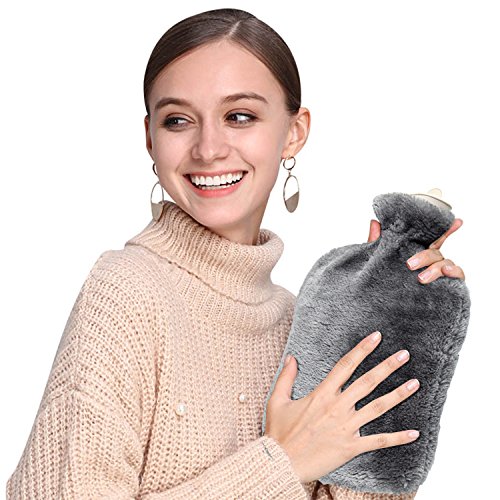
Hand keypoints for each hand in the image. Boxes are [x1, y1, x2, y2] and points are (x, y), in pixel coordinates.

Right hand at [264, 331, 419, 483]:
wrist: (281, 464)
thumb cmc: (278, 433)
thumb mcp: (277, 400)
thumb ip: (286, 377)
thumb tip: (292, 357)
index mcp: (322, 394)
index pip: (346, 365)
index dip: (362, 349)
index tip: (376, 337)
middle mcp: (337, 407)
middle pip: (367, 382)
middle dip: (387, 366)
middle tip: (404, 355)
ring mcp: (346, 427)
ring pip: (377, 408)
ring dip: (398, 395)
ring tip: (415, 383)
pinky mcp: (350, 447)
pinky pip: (378, 441)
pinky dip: (397, 438)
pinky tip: (414, 433)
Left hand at [368, 218, 465, 282]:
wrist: (388, 314)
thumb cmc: (387, 285)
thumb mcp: (378, 264)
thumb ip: (377, 244)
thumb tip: (374, 223)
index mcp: (418, 253)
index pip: (431, 238)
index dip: (444, 229)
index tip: (456, 220)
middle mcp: (432, 262)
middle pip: (434, 250)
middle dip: (424, 256)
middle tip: (409, 265)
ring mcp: (442, 274)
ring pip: (445, 262)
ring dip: (434, 269)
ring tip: (420, 279)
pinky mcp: (449, 287)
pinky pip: (459, 275)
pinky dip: (455, 271)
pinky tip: (446, 272)